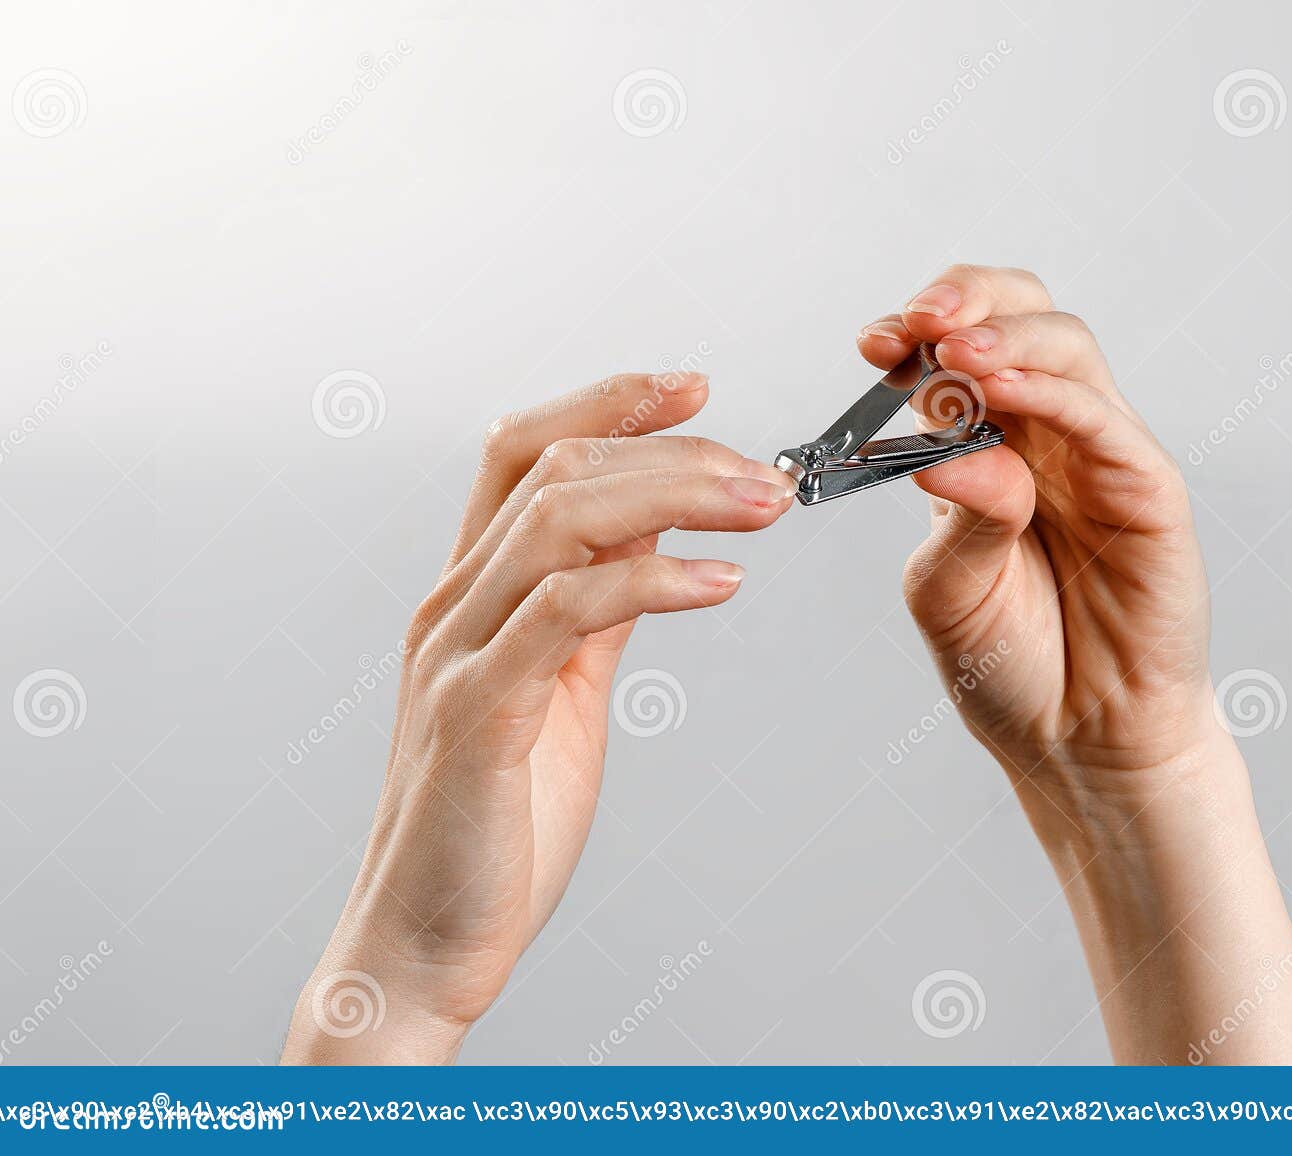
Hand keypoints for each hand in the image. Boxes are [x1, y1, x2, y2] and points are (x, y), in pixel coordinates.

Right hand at [283, 371, 795, 1062]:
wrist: (427, 936)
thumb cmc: (498, 819)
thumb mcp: (559, 690)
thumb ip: (593, 611)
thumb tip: (654, 536)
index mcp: (470, 594)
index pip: (525, 454)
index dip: (608, 404)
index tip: (694, 387)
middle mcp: (453, 606)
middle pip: (555, 471)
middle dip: (671, 451)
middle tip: (766, 473)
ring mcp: (458, 654)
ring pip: (559, 522)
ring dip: (676, 497)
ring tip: (761, 507)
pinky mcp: (479, 714)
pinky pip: (566, 613)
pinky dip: (652, 582)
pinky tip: (722, 583)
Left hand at [860, 266, 1291, 1062]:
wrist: (1078, 741)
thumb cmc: (1012, 664)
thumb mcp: (949, 588)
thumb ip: (956, 513)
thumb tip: (953, 442)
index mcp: (992, 446)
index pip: (963, 351)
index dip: (920, 330)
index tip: (873, 341)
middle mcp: (1049, 436)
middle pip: (1024, 319)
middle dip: (969, 300)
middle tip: (920, 319)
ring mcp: (1103, 457)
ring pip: (1069, 351)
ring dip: (1007, 339)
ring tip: (956, 355)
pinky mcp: (1150, 492)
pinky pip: (1107, 422)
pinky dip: (1056, 395)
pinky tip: (1006, 390)